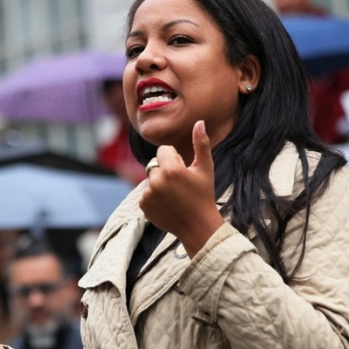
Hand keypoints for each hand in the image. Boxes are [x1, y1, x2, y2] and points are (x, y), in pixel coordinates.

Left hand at [139, 121, 224, 255]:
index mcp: (171, 169)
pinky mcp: (143, 204)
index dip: (174, 159)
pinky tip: (167, 203)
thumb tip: (199, 122)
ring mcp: (148, 194)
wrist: (198, 227)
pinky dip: (153, 196)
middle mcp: (157, 180)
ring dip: (159, 183)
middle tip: (179, 185)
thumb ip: (201, 143)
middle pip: (155, 164)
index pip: (163, 150)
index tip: (183, 171)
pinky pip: (145, 191)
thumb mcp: (206, 168)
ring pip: (150, 178)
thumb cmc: (204, 195)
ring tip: (174, 195)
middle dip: (165, 170)